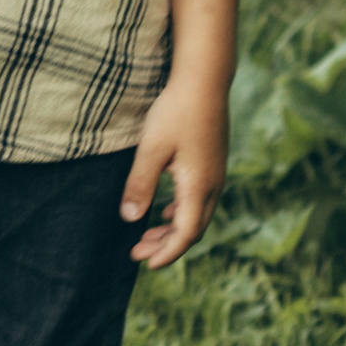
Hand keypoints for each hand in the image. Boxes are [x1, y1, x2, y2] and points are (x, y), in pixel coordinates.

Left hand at [120, 74, 229, 269]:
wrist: (204, 82)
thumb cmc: (176, 112)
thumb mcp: (151, 148)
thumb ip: (140, 184)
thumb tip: (130, 218)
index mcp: (199, 186)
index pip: (185, 234)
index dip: (166, 253)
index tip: (144, 263)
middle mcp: (212, 185)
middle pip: (192, 229)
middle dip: (166, 245)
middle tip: (136, 252)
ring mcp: (215, 175)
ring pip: (196, 215)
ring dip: (172, 229)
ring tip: (146, 236)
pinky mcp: (212, 163)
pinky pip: (199, 200)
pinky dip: (180, 212)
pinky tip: (163, 210)